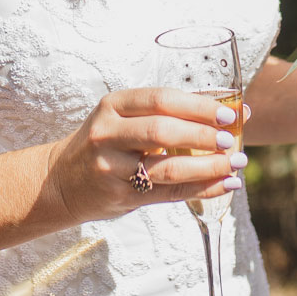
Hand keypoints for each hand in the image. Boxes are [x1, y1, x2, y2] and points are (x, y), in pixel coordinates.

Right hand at [45, 88, 244, 224]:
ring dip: (209, 167)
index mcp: (113, 105)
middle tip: (230, 140)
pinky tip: (225, 184)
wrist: (61, 181)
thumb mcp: (123, 118)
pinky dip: (203, 189)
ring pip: (168, 168)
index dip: (198, 106)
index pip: (161, 99)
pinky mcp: (122, 196)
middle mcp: (108, 134)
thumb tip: (236, 112)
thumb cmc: (105, 143)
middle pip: (164, 132)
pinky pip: (170, 193)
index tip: (227, 113)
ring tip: (235, 164)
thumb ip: (168, 114)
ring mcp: (112, 168)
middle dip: (204, 136)